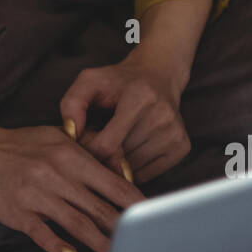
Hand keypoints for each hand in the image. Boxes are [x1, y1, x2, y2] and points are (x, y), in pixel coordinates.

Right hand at [0, 124, 146, 251]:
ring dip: (99, 242)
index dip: (134, 202)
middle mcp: (56, 175)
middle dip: (123, 227)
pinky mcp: (18, 211)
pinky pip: (42, 232)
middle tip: (141, 242)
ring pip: (76, 223)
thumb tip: (119, 170)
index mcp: (70, 156)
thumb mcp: (59, 138)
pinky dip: (58, 245)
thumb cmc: (23, 144)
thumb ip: (87, 153)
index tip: (150, 215)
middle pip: (98, 207)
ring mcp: (37, 195)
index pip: (112, 183)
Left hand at [60, 53, 190, 185]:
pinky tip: (131, 148)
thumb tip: (70, 134)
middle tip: (100, 137)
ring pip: (133, 170)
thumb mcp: (90, 81)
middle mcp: (162, 116)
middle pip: (120, 159)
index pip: (107, 145)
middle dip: (103, 154)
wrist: (158, 76)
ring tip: (116, 140)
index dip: (89, 148)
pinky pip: (148, 175)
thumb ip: (72, 103)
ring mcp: (174, 133)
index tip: (86, 138)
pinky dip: (134, 168)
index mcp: (139, 98)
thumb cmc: (119, 81)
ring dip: (118, 162)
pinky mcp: (182, 146)